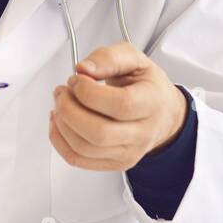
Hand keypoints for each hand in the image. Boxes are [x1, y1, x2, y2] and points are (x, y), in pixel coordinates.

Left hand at [48, 43, 187, 170]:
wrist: (162, 113)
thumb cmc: (147, 86)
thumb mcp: (134, 60)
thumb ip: (108, 58)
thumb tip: (84, 69)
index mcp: (152, 103)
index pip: (120, 105)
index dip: (89, 92)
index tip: (77, 79)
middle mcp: (143, 133)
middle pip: (99, 132)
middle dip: (69, 109)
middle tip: (63, 92)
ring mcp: (128, 153)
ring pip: (84, 148)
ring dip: (62, 123)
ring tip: (61, 103)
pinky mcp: (114, 164)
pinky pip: (77, 159)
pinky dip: (59, 140)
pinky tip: (59, 122)